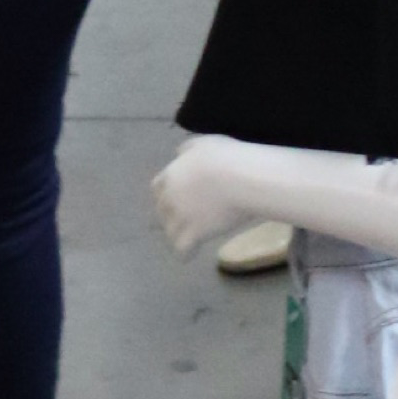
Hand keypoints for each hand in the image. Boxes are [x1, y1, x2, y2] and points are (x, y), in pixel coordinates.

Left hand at [152, 138, 273, 256]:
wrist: (240, 178)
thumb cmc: (226, 157)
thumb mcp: (204, 143)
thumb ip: (189, 149)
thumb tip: (180, 153)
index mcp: (172, 174)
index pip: (158, 188)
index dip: (165, 195)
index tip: (174, 200)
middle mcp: (171, 196)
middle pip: (162, 212)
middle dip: (170, 217)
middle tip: (185, 221)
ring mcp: (181, 216)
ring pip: (170, 232)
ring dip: (177, 236)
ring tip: (188, 241)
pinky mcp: (194, 233)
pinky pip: (182, 249)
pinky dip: (185, 253)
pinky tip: (191, 255)